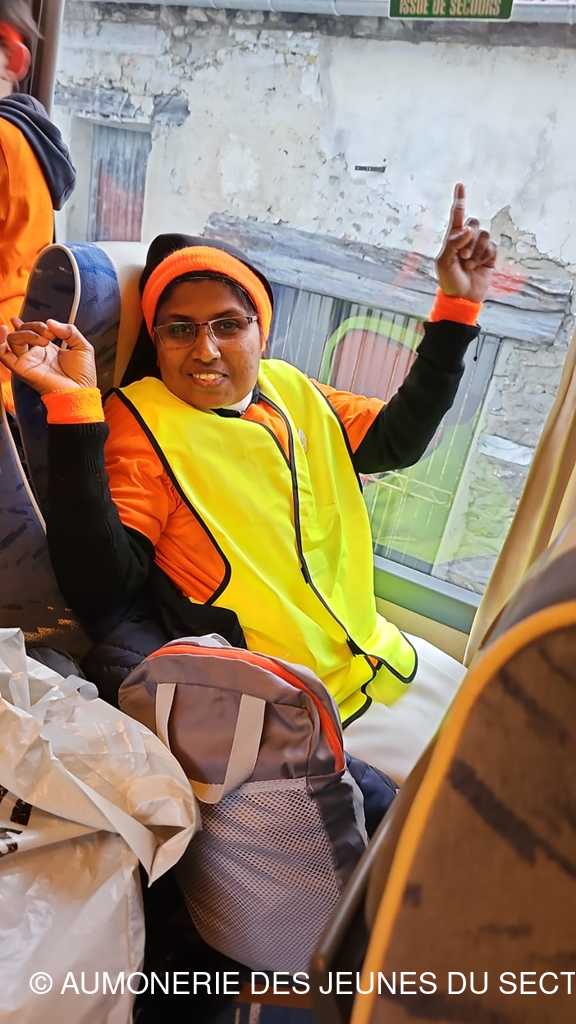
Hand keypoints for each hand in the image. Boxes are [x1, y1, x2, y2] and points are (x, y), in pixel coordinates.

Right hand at [0, 319, 96, 395]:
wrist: (80, 392)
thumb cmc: (83, 376)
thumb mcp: (82, 347)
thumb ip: (69, 330)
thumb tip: (50, 322)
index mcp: (47, 350)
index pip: (30, 332)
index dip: (30, 323)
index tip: (47, 327)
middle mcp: (35, 355)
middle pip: (22, 332)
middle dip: (34, 326)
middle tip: (49, 335)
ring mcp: (27, 361)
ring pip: (13, 339)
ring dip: (27, 333)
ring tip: (43, 340)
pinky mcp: (22, 369)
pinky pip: (3, 355)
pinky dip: (0, 342)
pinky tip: (5, 330)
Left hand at [436, 183, 496, 303]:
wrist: (462, 298)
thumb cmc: (449, 280)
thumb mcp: (444, 262)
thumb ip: (453, 243)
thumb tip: (467, 229)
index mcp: (452, 238)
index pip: (457, 215)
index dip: (459, 200)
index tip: (460, 185)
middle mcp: (467, 239)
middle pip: (473, 223)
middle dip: (468, 239)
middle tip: (462, 257)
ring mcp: (479, 247)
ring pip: (484, 235)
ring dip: (476, 251)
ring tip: (469, 264)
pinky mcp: (490, 255)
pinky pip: (492, 247)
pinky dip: (484, 257)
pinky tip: (478, 267)